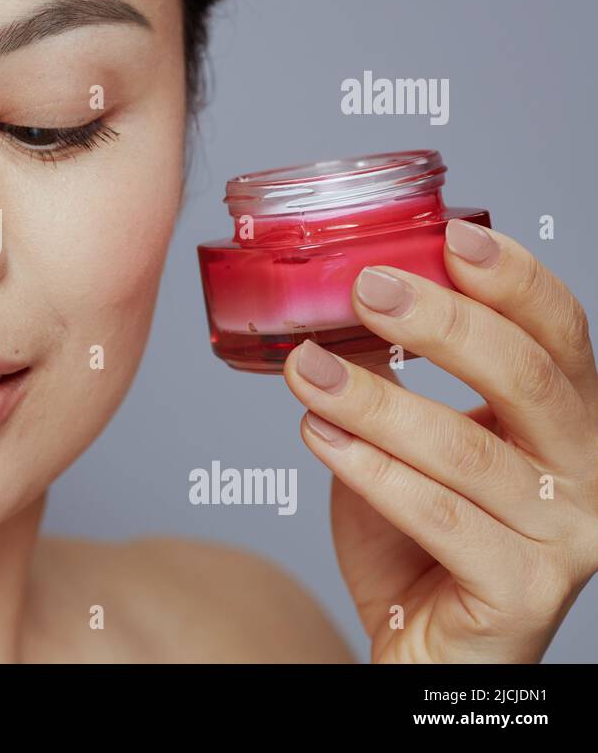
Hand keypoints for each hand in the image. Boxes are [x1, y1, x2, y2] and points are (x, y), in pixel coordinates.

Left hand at [282, 220, 597, 661]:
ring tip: (306, 369)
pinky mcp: (523, 592)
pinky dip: (371, 472)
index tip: (451, 234)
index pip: (560, 334)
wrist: (421, 640)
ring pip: (466, 449)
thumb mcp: (413, 435)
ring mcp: (564, 538)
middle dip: (442, 323)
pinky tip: (319, 436)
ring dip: (375, 401)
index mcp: (568, 421)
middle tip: (364, 288)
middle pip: (528, 376)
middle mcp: (585, 473)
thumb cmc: (419, 532)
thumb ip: (399, 374)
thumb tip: (343, 296)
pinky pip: (440, 517)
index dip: (514, 279)